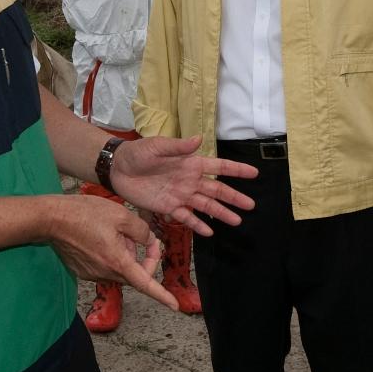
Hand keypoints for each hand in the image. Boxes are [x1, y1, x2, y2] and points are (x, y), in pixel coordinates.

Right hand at [46, 194, 178, 309]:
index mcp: (117, 262)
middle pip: (134, 274)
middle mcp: (105, 273)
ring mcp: (92, 274)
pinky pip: (105, 267)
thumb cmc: (85, 214)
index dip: (162, 295)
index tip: (174, 306)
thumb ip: (141, 231)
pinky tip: (102, 236)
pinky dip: (111, 256)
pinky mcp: (82, 271)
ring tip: (116, 232)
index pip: (145, 284)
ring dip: (126, 255)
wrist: (52, 219)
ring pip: (120, 270)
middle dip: (144, 259)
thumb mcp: (121, 215)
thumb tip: (147, 241)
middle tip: (144, 237)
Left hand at [110, 136, 256, 234]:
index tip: (254, 173)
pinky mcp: (169, 208)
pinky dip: (197, 225)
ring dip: (221, 213)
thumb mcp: (157, 146)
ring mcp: (181, 195)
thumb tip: (199, 139)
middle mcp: (190, 180)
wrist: (118, 169)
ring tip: (237, 221)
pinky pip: (186, 217)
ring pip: (206, 206)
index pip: (218, 167)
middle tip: (251, 205)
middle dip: (234, 197)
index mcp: (190, 163)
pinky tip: (209, 232)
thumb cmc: (138, 153)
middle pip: (217, 190)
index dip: (236, 170)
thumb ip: (179, 146)